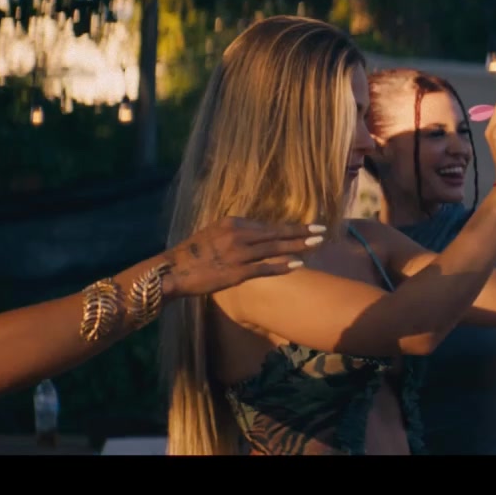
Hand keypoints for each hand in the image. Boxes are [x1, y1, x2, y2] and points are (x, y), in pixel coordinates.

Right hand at [164, 217, 326, 297]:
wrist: (174, 271)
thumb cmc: (193, 254)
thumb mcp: (214, 234)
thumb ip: (236, 233)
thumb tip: (257, 236)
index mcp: (232, 223)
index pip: (267, 225)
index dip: (289, 226)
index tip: (306, 225)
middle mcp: (238, 235)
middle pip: (276, 232)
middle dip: (301, 231)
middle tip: (322, 229)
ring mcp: (238, 253)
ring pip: (275, 248)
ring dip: (298, 245)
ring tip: (317, 243)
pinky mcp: (237, 272)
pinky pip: (265, 267)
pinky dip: (282, 265)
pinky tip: (298, 264)